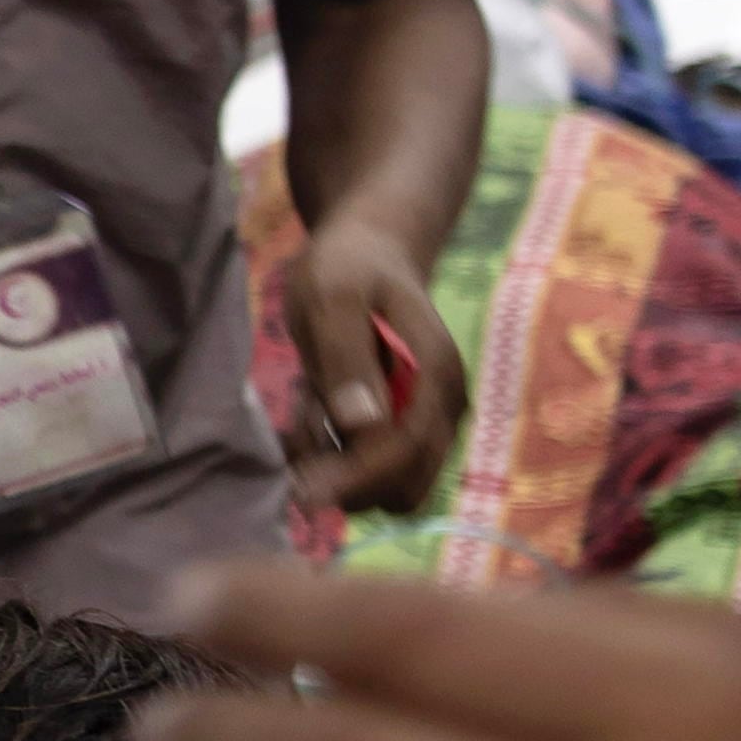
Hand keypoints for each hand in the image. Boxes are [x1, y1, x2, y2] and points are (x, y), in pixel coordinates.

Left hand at [286, 219, 461, 514]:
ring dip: (337, 472)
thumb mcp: (333, 298)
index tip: (300, 491)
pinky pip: (373, 471)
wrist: (369, 249)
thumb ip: (345, 357)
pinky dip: (336, 461)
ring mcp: (429, 421)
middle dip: (345, 481)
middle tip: (296, 437)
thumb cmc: (348, 266)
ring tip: (303, 417)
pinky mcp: (404, 427)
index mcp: (435, 377)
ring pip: (387, 487)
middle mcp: (444, 408)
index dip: (353, 479)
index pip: (404, 452)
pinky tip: (309, 418)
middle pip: (404, 486)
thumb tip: (360, 423)